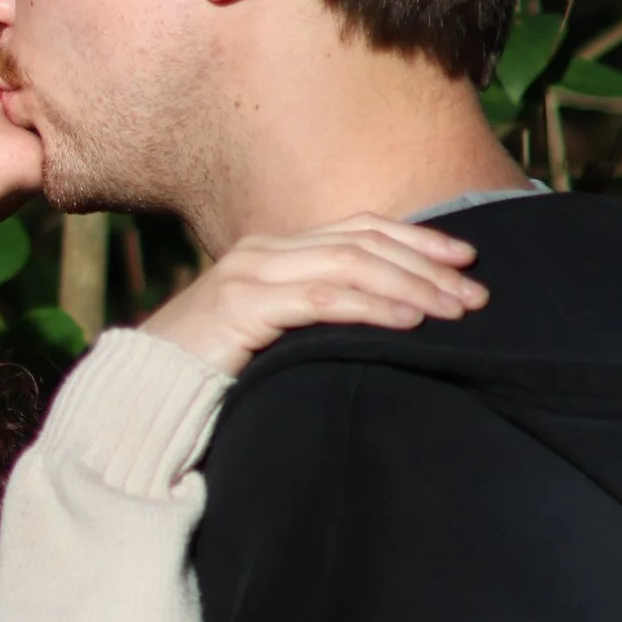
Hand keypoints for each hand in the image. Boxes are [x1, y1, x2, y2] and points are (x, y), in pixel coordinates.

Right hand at [140, 217, 485, 378]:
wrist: (146, 392)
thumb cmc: (214, 370)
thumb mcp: (272, 332)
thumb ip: (312, 314)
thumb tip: (381, 320)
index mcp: (274, 248)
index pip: (359, 229)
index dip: (416, 239)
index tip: (466, 260)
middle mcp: (265, 249)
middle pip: (364, 242)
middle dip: (426, 267)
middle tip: (476, 294)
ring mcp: (252, 273)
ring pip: (351, 266)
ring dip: (411, 288)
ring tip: (454, 311)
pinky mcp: (244, 305)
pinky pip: (323, 299)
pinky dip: (372, 308)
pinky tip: (408, 322)